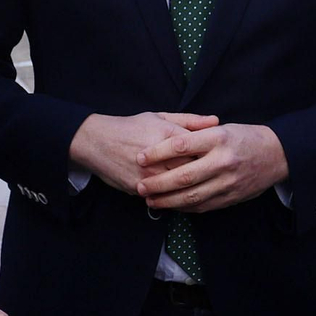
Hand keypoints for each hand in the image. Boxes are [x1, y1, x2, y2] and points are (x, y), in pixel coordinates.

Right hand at [70, 112, 218, 193]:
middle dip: (205, 174)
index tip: (219, 159)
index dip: (212, 156)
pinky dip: (174, 199)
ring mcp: (148, 175)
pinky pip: (163, 198)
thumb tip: (216, 121)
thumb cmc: (131, 127)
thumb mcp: (160, 117)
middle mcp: (159, 156)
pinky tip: (183, 197)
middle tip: (214, 176)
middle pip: (193, 170)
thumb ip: (189, 120)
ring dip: (191, 189)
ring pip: (179, 188)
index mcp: (168, 135)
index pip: (201, 149)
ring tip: (201, 187)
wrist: (96, 141)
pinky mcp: (138, 188)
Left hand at [135, 123, 287, 211]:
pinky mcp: (231, 198)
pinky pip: (202, 206)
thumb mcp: (222, 128)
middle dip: (158, 183)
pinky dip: (184, 207)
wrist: (277, 155)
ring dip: (167, 201)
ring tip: (149, 200)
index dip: (157, 152)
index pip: (181, 145)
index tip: (140, 157)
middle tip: (140, 185)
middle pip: (183, 176)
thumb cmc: (244, 137)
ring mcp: (228, 182)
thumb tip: (165, 143)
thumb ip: (195, 134)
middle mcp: (223, 161)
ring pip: (191, 196)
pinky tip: (171, 205)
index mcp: (218, 138)